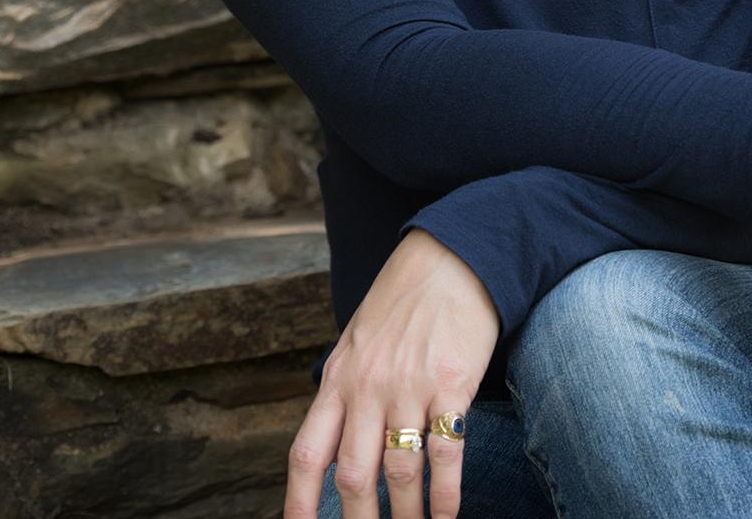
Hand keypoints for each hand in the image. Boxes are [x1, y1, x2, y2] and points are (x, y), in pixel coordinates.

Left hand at [285, 229, 500, 518]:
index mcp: (338, 377)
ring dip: (406, 515)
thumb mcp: (357, 339)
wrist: (451, 258)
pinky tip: (446, 514)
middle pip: (355, 477)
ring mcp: (409, 388)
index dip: (299, 503)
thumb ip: (343, 389)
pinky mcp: (450, 386)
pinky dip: (444, 494)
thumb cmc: (403, 300)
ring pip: (401, 472)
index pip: (309, 453)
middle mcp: (368, 387)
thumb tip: (331, 443)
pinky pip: (444, 454)